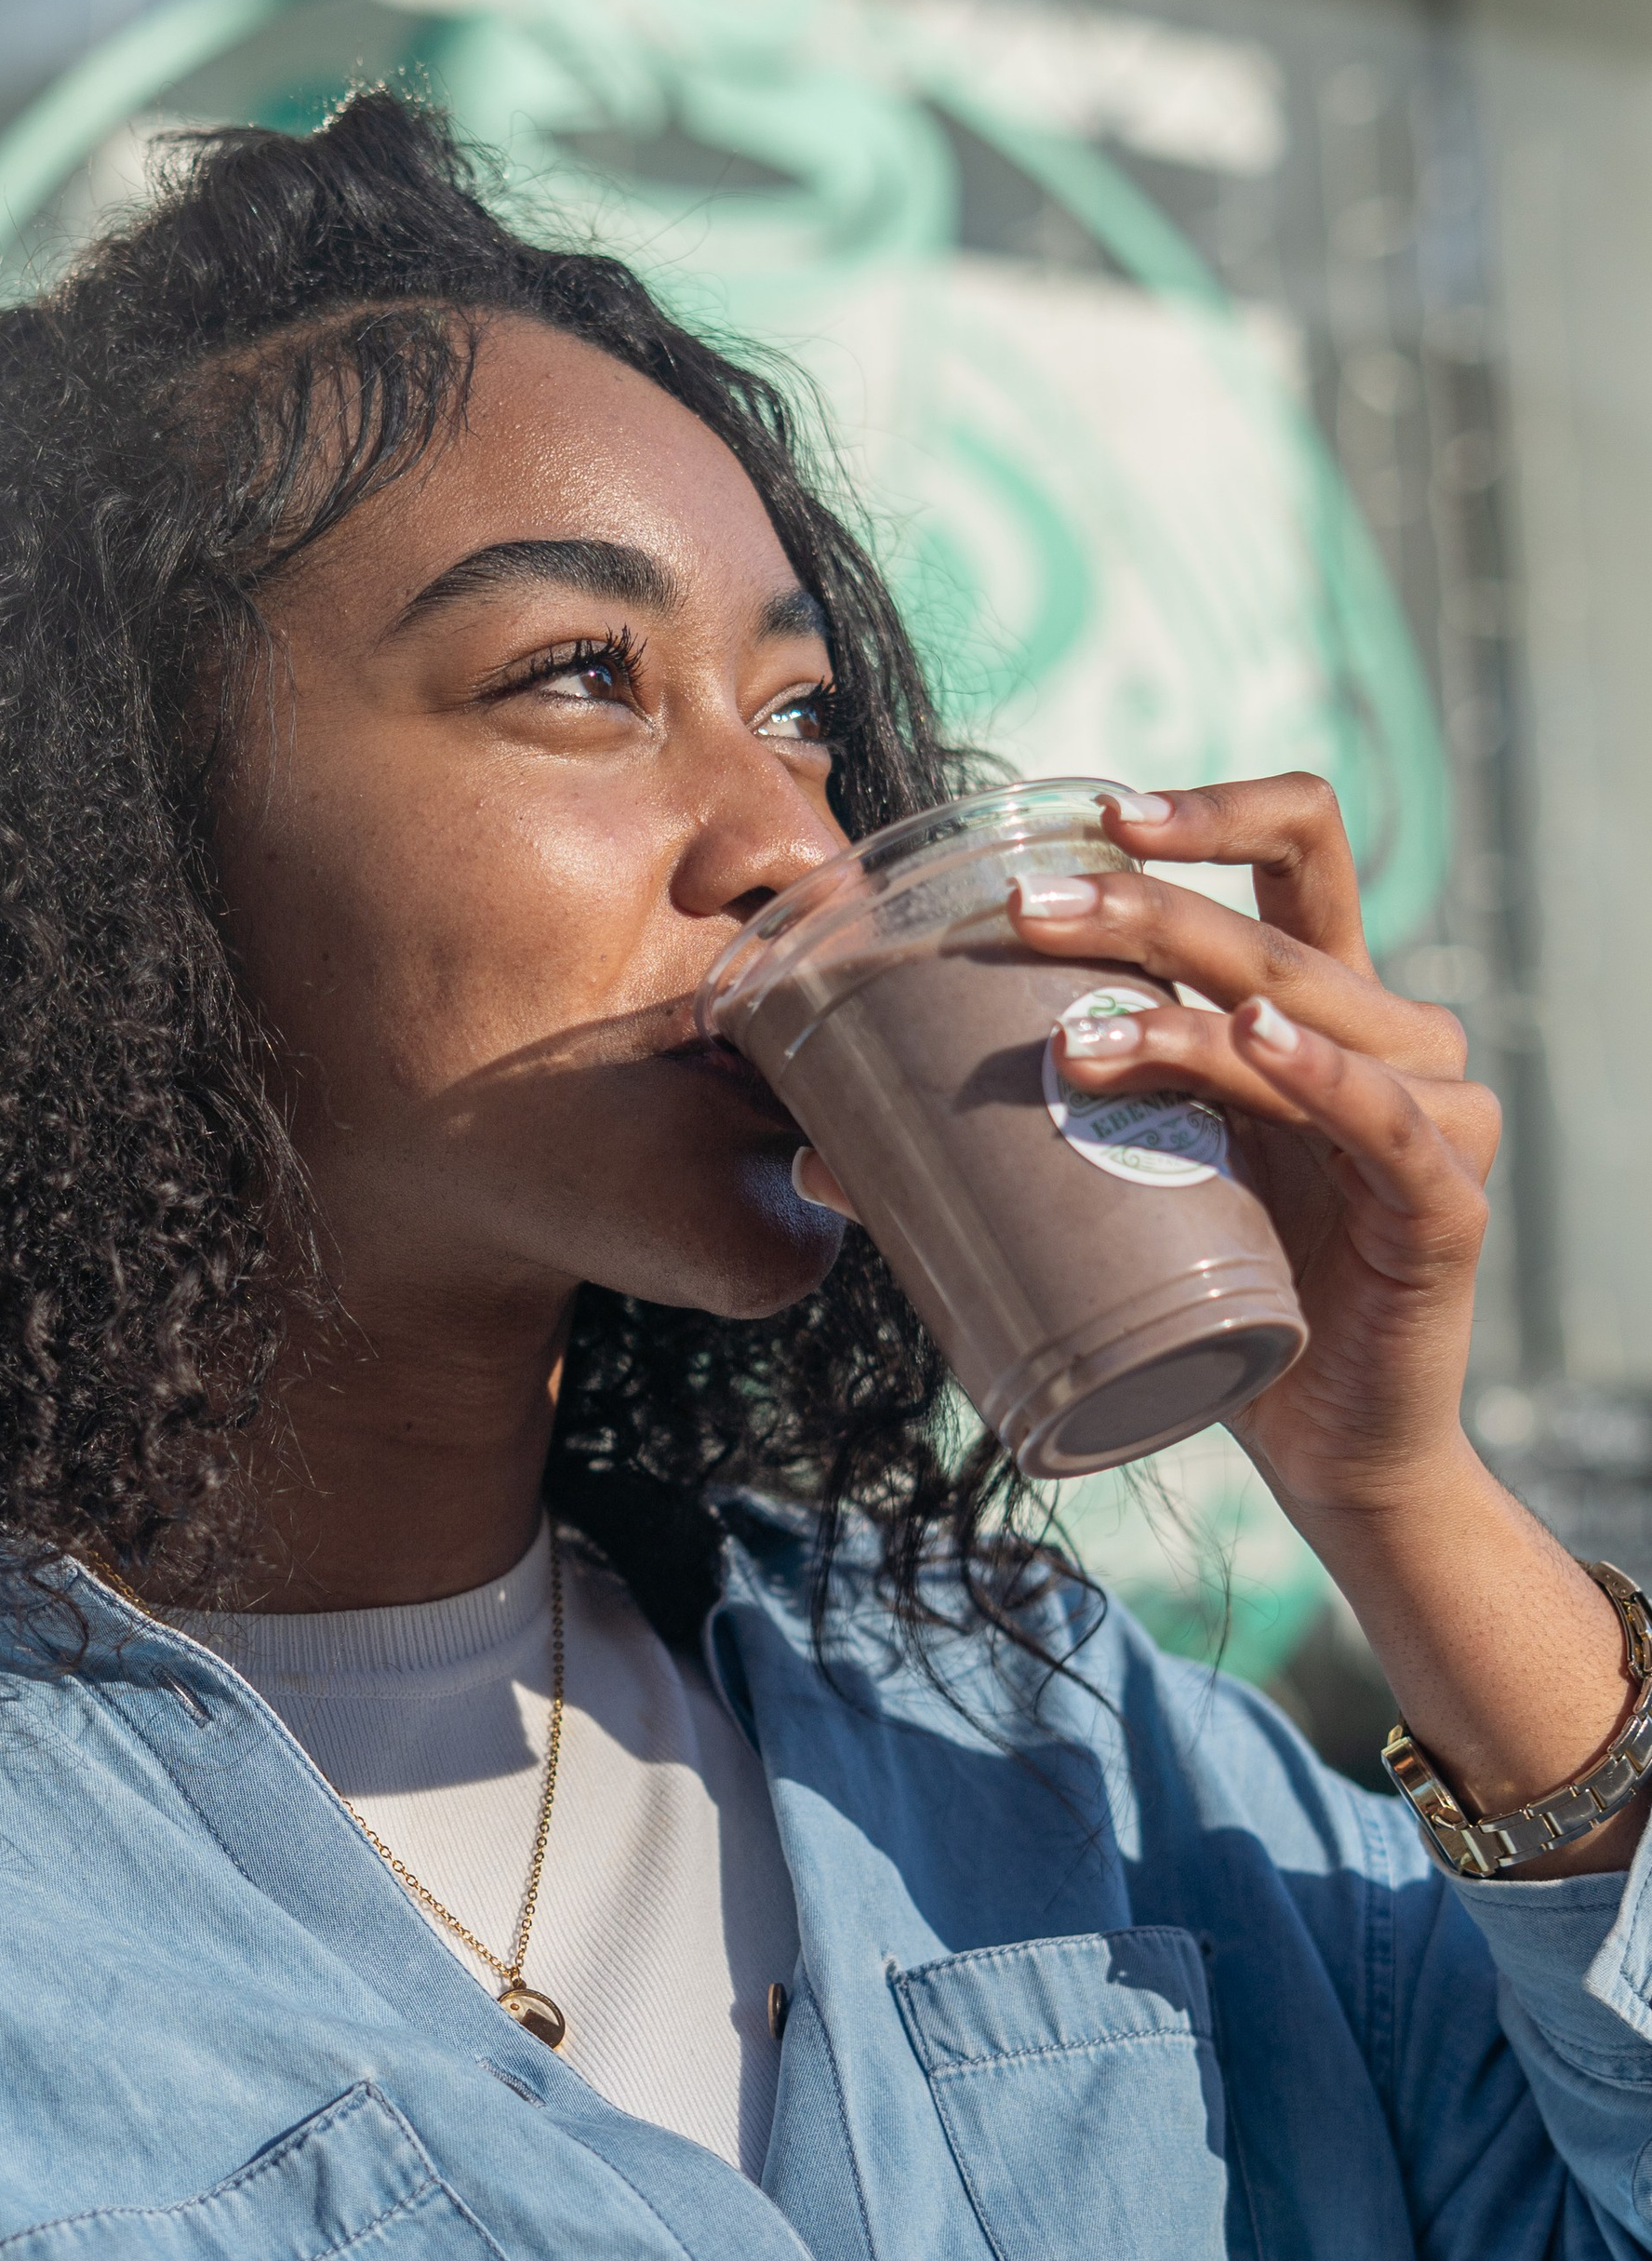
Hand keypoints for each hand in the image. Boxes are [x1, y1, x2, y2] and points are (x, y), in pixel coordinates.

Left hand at [984, 771, 1636, 1863]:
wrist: (1329, 1452)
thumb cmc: (1223, 1308)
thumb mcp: (1122, 1200)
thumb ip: (1011, 1149)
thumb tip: (813, 1154)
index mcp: (1323, 1004)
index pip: (1297, 844)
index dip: (1207, 808)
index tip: (1092, 813)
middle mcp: (1394, 1033)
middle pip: (1266, 923)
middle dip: (1135, 905)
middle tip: (1017, 912)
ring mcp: (1433, 1112)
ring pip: (1300, 1014)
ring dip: (1176, 1011)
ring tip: (1071, 1042)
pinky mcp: (1447, 1204)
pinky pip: (1386, 1121)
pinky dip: (1319, 1077)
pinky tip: (1251, 1045)